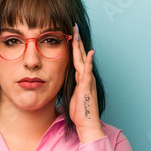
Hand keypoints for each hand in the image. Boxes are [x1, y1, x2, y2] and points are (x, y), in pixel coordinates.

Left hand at [69, 24, 105, 142]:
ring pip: (83, 59)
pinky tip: (88, 52)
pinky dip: (88, 61)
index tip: (69, 33)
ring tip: (78, 33)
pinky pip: (87, 72)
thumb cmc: (79, 111)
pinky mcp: (87, 86)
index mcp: (81, 77)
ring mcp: (87, 80)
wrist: (86, 124)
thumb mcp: (71, 94)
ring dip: (80, 46)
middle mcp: (85, 76)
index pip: (76, 58)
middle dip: (76, 40)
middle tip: (73, 26)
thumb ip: (70, 84)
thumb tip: (61, 79)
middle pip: (80, 55)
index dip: (73, 46)